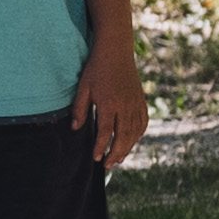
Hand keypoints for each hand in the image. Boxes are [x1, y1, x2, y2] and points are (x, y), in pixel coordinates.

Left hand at [72, 41, 149, 168]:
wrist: (116, 52)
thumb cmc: (96, 70)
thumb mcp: (83, 88)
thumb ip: (80, 109)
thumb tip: (75, 129)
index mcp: (109, 103)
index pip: (105, 132)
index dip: (101, 147)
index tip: (96, 158)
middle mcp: (125, 105)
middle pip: (123, 136)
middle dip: (116, 153)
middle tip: (108, 165)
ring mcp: (135, 103)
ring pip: (135, 132)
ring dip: (128, 147)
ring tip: (119, 158)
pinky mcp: (141, 100)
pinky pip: (143, 122)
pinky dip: (138, 135)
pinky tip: (131, 142)